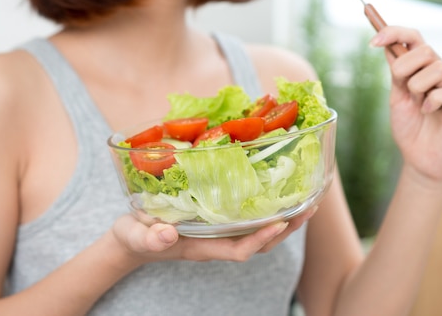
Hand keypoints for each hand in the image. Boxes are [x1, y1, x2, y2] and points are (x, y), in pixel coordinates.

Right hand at [111, 207, 315, 264]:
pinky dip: (264, 208)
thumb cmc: (133, 237)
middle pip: (258, 242)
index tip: (279, 222)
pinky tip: (274, 191)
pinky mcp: (215, 221)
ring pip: (257, 231)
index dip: (260, 238)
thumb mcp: (135, 235)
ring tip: (305, 199)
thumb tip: (166, 235)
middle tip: (309, 207)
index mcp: (201, 246)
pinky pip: (247, 218)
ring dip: (282, 218)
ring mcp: (217, 233)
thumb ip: (149, 238)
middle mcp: (215, 241)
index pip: (238, 249)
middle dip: (285, 228)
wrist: (132, 238)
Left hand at [371, 26, 441, 184]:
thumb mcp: (396, 96)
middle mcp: (439, 73)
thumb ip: (396, 73)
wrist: (419, 158)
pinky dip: (431, 102)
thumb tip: (387, 44)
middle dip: (405, 66)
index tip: (372, 42)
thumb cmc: (410, 127)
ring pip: (437, 67)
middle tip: (401, 87)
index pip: (413, 37)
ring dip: (418, 86)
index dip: (394, 32)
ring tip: (417, 104)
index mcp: (421, 68)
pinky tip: (427, 112)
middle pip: (425, 49)